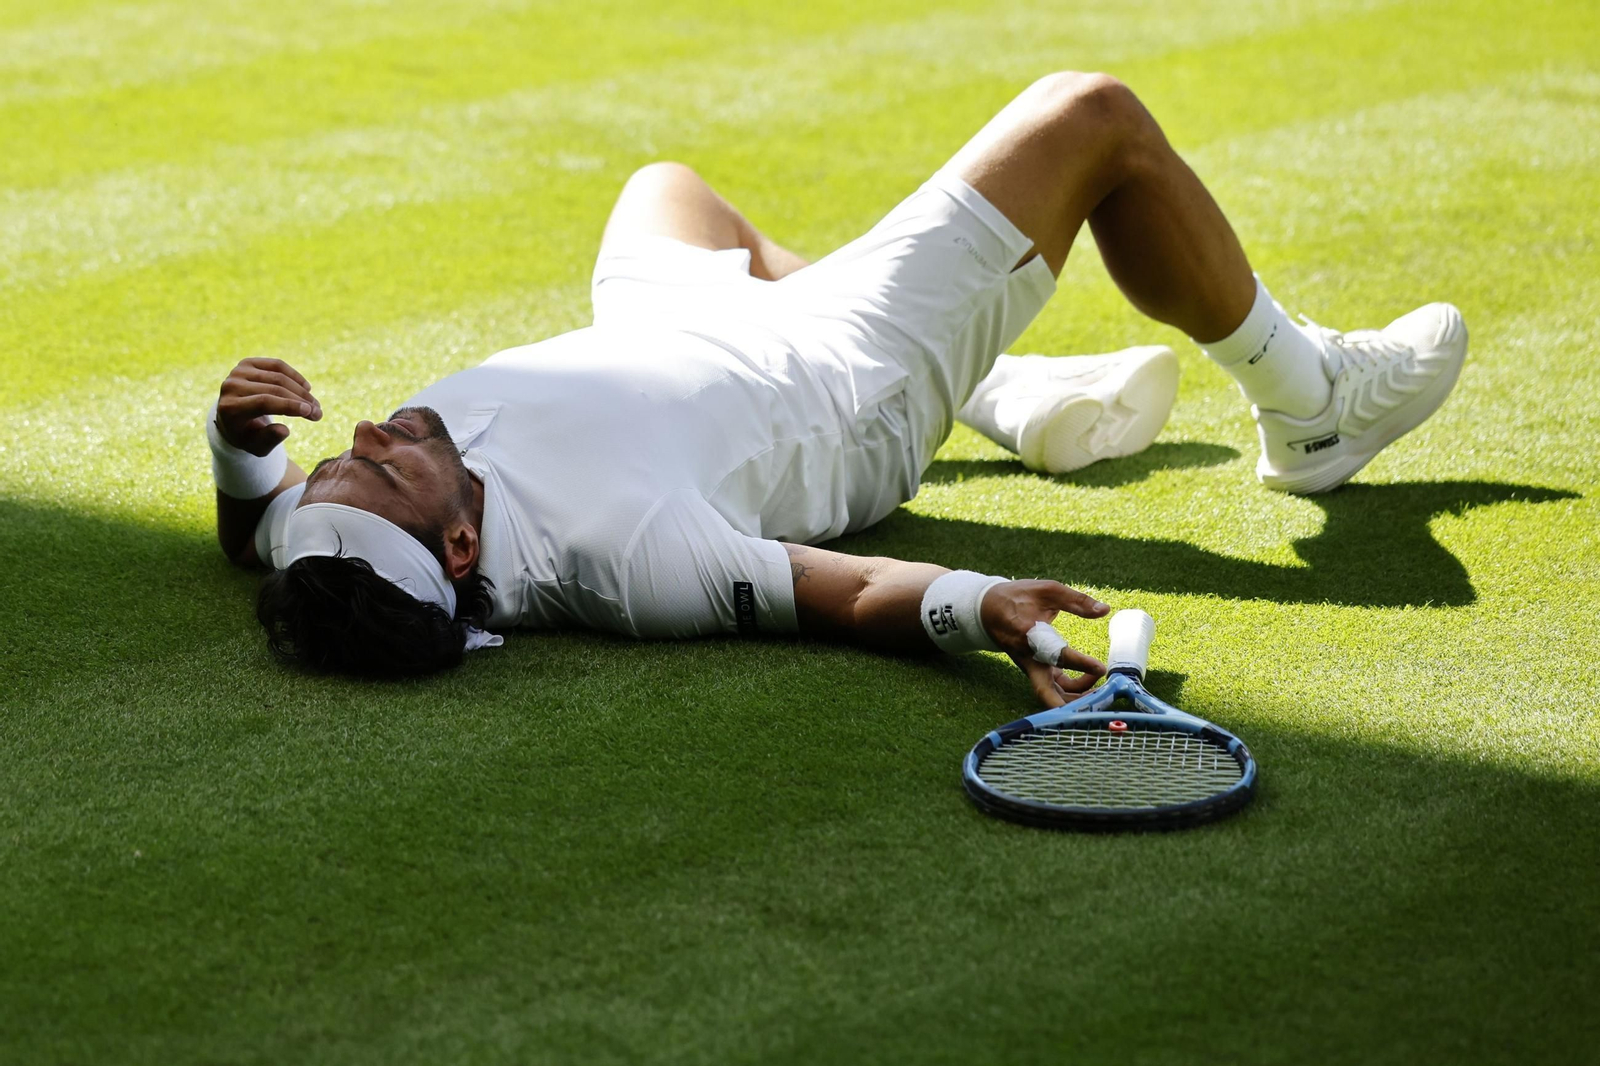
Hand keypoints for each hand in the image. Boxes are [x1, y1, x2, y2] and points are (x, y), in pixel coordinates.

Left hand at [215, 358, 321, 455]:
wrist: (232, 418)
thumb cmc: (248, 436)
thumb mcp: (257, 446)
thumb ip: (269, 440)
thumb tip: (284, 430)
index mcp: (230, 408)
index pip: (264, 402)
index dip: (289, 405)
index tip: (310, 412)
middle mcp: (230, 387)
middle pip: (274, 389)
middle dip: (301, 400)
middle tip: (318, 413)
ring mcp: (238, 372)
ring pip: (278, 376)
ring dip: (301, 390)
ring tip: (315, 404)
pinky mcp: (247, 363)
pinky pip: (277, 366)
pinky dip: (295, 376)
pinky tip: (306, 388)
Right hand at [980, 579, 1108, 707]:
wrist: (988, 609)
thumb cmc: (1017, 597)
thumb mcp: (1047, 590)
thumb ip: (1077, 601)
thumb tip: (1104, 610)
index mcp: (1029, 637)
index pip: (1057, 656)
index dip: (1081, 664)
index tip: (1101, 668)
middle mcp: (1029, 659)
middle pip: (1046, 693)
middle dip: (1072, 702)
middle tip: (1099, 698)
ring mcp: (1032, 668)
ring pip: (1052, 695)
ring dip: (1075, 698)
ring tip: (1101, 691)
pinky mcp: (1036, 670)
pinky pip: (1054, 687)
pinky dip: (1072, 690)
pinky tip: (1091, 681)